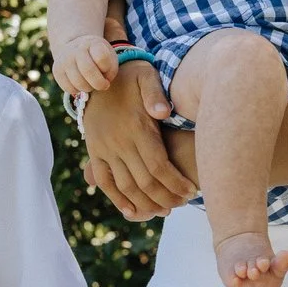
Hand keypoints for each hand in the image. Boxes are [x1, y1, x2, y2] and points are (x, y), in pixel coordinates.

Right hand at [52, 35, 120, 96]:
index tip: (106, 70)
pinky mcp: (56, 71)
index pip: (101, 57)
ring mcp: (64, 59)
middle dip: (98, 83)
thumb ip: (109, 71)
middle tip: (101, 84)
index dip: (106, 69)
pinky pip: (69, 89)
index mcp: (92, 43)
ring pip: (79, 83)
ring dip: (88, 88)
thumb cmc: (98, 58)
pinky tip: (80, 83)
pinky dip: (77, 90)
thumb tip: (100, 85)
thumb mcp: (110, 59)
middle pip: (88, 71)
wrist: (76, 49)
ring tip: (90, 83)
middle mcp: (76, 49)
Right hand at [78, 62, 192, 219]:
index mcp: (136, 127)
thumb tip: (164, 113)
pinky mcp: (95, 152)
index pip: (158, 165)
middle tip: (184, 204)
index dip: (175, 182)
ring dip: (145, 203)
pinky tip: (133, 212)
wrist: (97, 74)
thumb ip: (156, 94)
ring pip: (126, 185)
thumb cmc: (131, 76)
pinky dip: (117, 199)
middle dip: (166, 196)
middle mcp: (119, 142)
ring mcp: (104, 149)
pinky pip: (104, 181)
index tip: (192, 191)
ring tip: (165, 210)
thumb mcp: (146, 76)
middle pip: (145, 180)